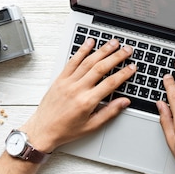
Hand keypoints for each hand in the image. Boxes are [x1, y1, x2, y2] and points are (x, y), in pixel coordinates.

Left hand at [20, 38, 135, 152]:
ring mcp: (67, 82)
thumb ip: (110, 112)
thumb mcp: (91, 126)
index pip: (110, 83)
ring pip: (88, 61)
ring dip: (102, 50)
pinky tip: (89, 43)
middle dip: (116, 57)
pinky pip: (72, 61)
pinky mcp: (60, 79)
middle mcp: (77, 89)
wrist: (42, 130)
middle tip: (127, 50)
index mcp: (87, 102)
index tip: (132, 67)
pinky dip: (82, 50)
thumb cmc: (65, 130)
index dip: (124, 73)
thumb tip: (124, 102)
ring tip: (113, 43)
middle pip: (101, 68)